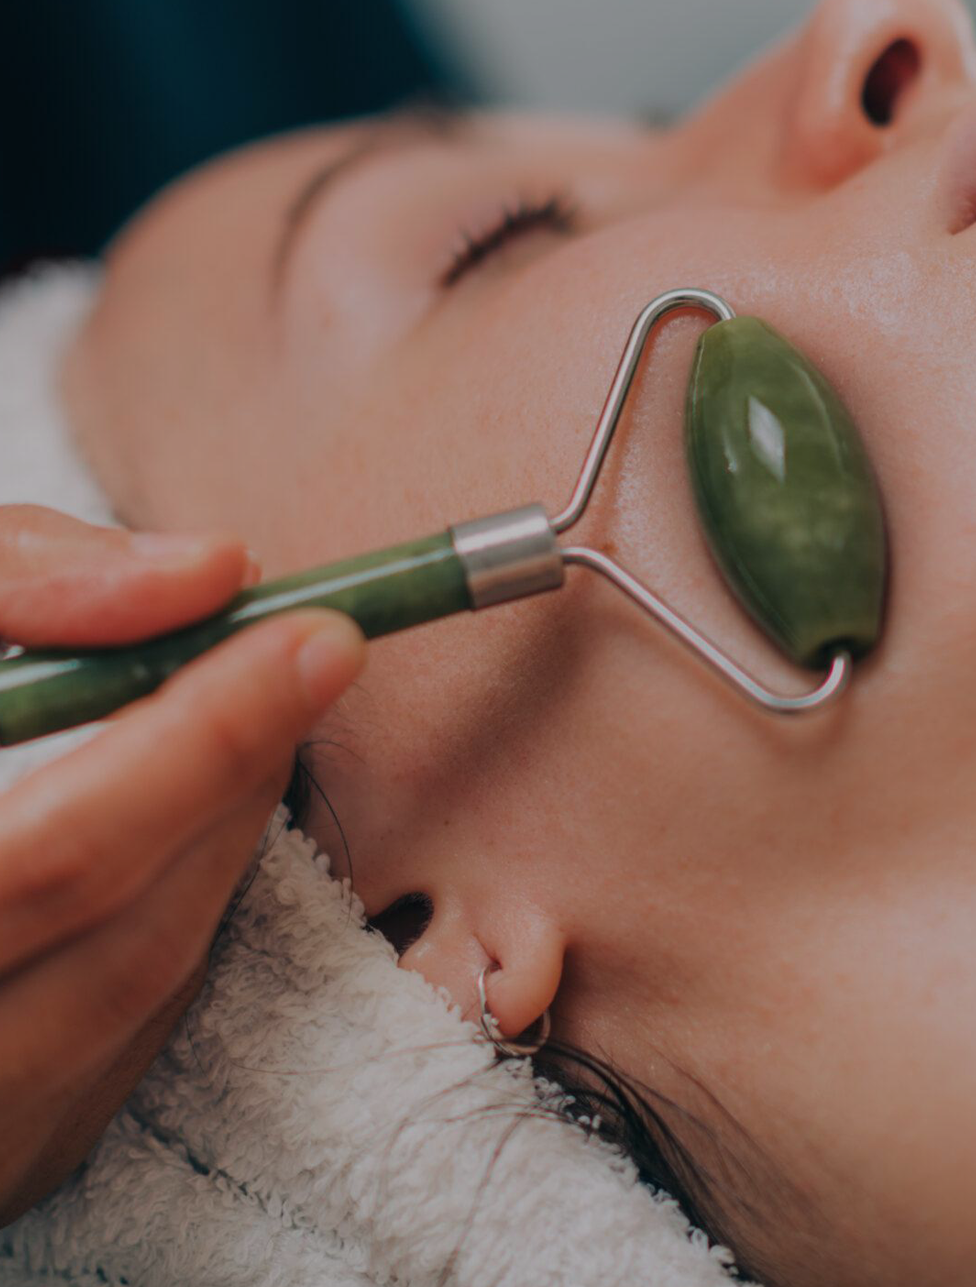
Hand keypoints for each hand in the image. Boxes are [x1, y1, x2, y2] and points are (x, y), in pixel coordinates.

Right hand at [0, 505, 364, 1223]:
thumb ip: (16, 574)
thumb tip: (209, 572)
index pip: (47, 861)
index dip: (199, 742)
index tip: (311, 634)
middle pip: (114, 937)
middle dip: (232, 777)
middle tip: (316, 653)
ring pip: (135, 987)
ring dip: (223, 836)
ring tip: (251, 713)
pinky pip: (122, 1032)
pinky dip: (177, 906)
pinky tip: (185, 818)